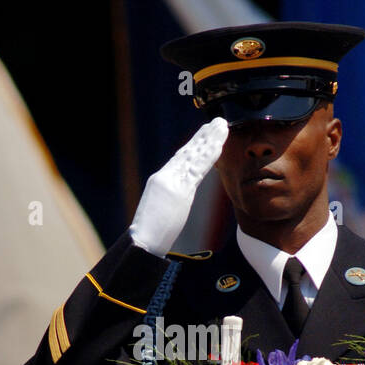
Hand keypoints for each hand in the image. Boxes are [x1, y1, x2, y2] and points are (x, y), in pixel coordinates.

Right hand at [129, 117, 228, 256]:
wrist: (142, 241)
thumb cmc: (150, 235)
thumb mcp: (160, 213)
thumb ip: (170, 202)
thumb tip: (175, 202)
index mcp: (160, 182)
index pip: (180, 160)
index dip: (193, 146)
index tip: (204, 135)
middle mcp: (165, 177)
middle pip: (188, 152)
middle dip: (203, 137)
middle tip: (217, 123)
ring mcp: (171, 181)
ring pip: (194, 156)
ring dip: (210, 140)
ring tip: (222, 126)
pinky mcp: (179, 189)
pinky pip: (197, 168)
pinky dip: (209, 155)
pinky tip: (219, 145)